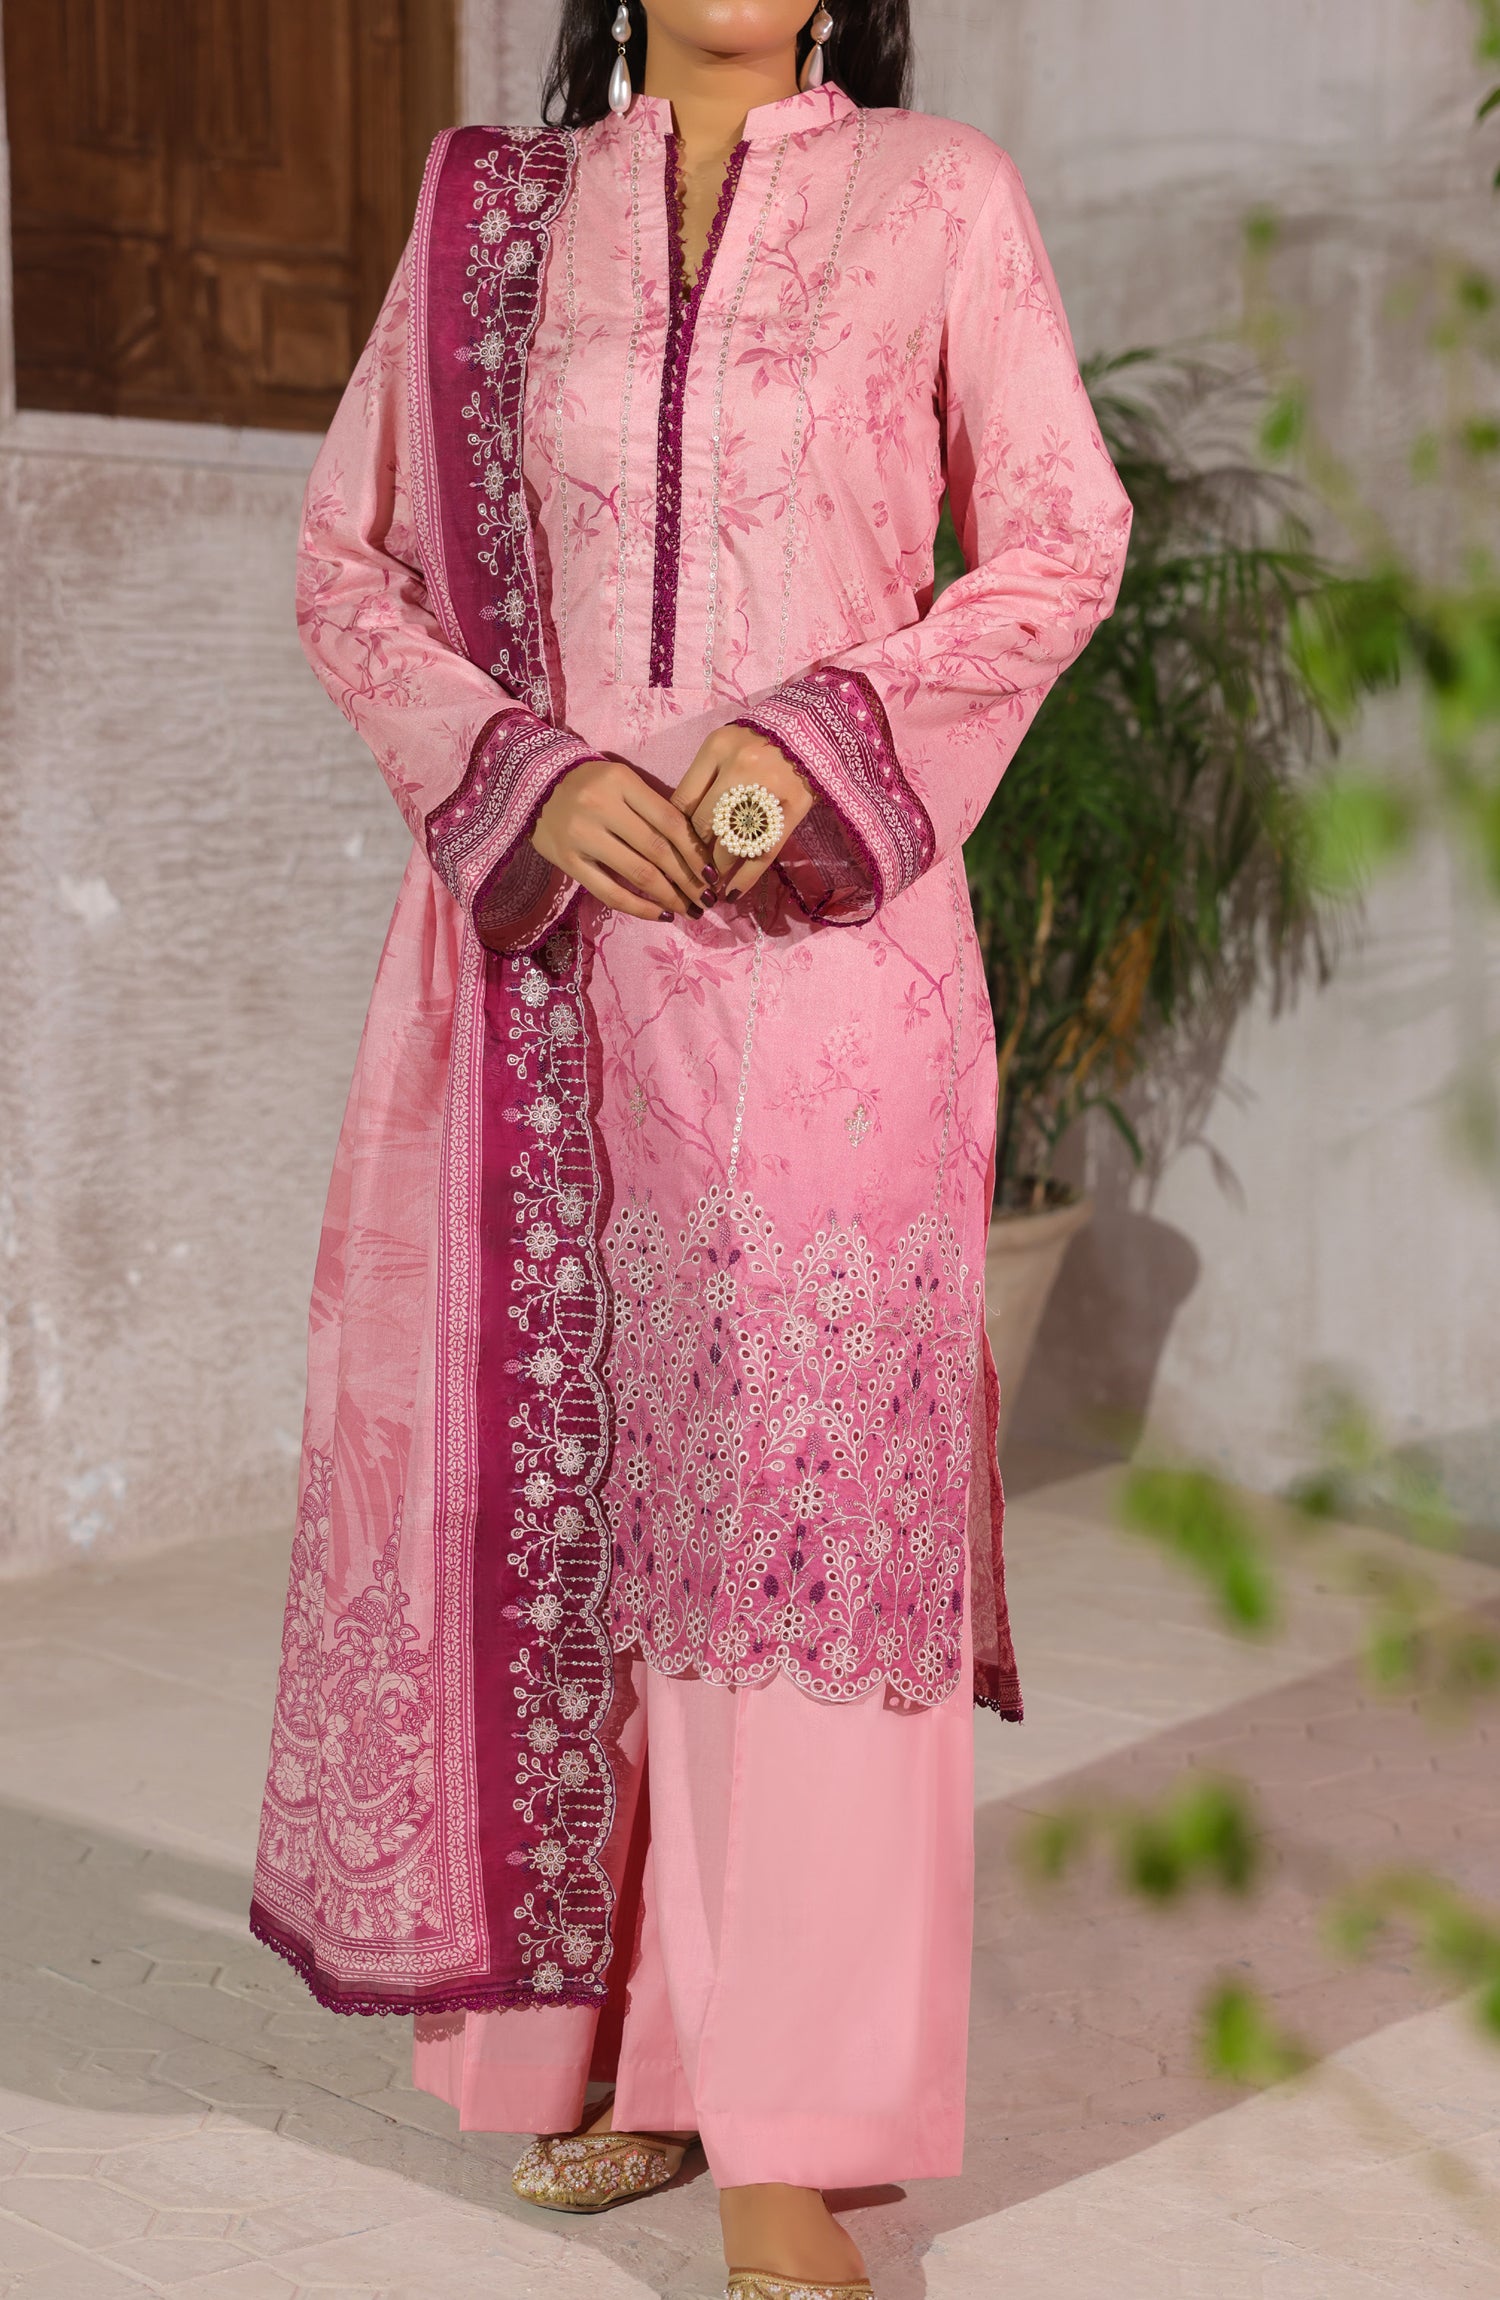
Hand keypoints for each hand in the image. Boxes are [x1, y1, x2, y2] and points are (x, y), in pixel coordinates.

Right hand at [532, 757, 712, 920]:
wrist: (532, 783)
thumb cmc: (589, 783)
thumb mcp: (622, 782)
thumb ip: (653, 808)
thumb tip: (695, 851)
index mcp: (622, 782)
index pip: (670, 821)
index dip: (696, 851)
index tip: (714, 873)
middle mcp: (602, 807)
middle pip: (657, 850)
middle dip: (689, 880)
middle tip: (709, 898)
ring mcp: (583, 835)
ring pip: (638, 874)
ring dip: (670, 897)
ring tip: (691, 910)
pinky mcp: (568, 861)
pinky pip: (610, 892)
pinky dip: (639, 907)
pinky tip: (661, 915)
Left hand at [672, 726, 813, 898]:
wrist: (811, 732)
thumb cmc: (758, 741)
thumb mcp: (723, 746)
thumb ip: (701, 779)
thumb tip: (679, 829)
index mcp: (717, 748)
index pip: (683, 801)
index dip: (673, 831)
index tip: (671, 850)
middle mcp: (740, 767)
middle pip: (704, 825)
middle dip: (693, 853)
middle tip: (689, 871)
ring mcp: (769, 789)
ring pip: (730, 842)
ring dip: (715, 869)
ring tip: (709, 884)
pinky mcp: (793, 809)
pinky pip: (763, 851)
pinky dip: (745, 877)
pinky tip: (731, 894)